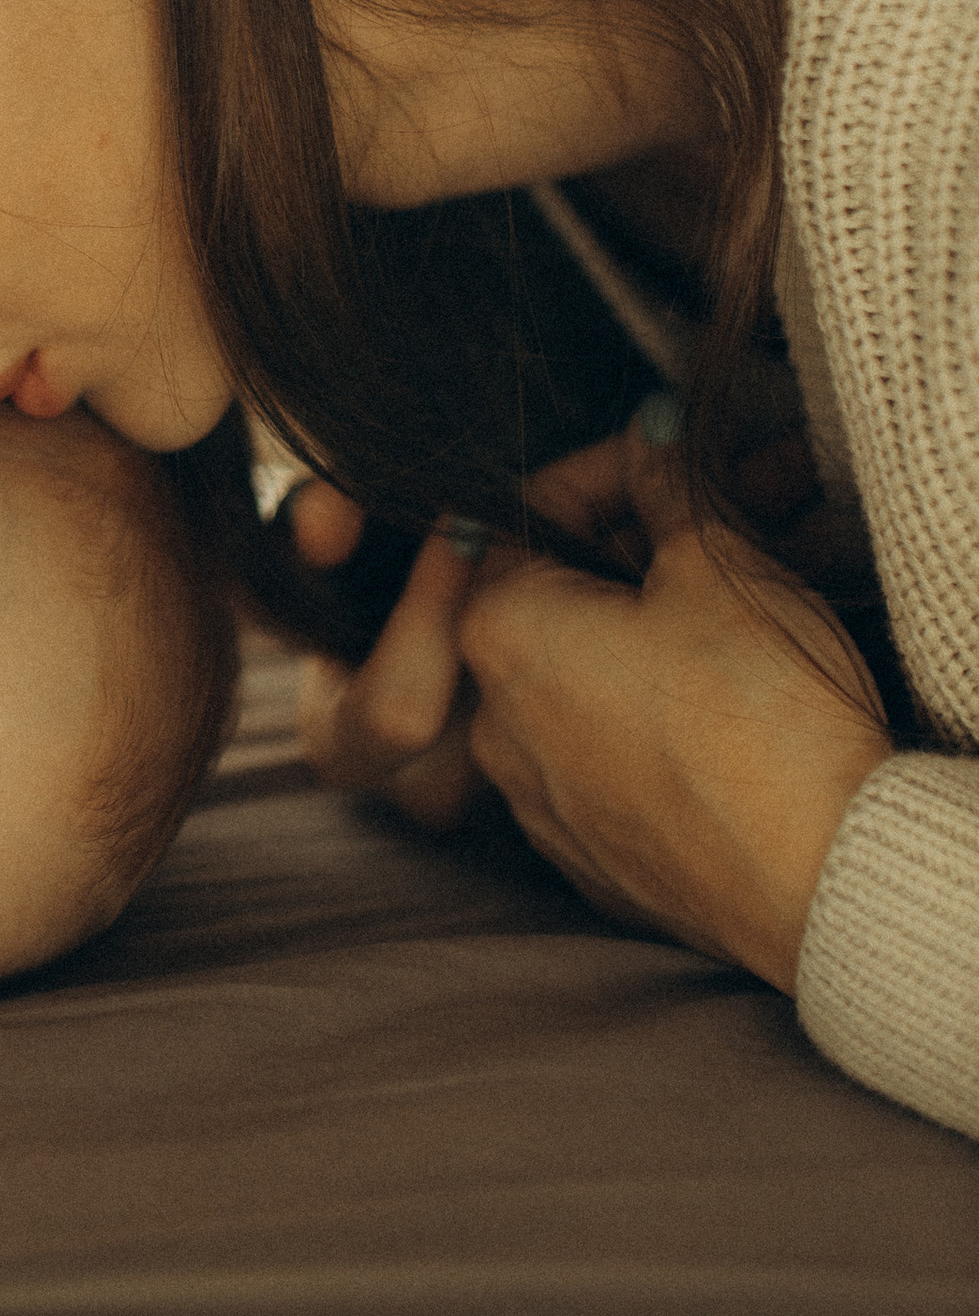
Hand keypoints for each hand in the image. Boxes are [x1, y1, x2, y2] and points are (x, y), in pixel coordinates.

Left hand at [295, 422, 893, 985]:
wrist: (822, 880)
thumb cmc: (763, 717)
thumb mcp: (720, 564)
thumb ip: (669, 486)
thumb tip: (651, 436)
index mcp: (497, 633)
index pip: (526, 514)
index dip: (608, 473)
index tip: (671, 464)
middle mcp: (494, 722)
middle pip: (555, 596)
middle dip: (642, 549)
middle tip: (728, 525)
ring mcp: (540, 800)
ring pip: (585, 677)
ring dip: (651, 628)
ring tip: (741, 606)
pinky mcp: (595, 855)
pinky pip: (607, 755)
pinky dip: (654, 711)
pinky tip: (725, 695)